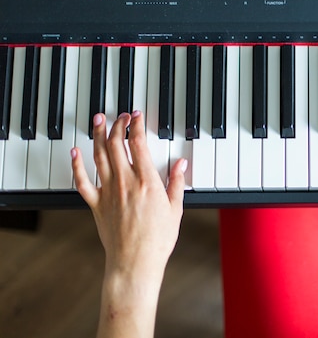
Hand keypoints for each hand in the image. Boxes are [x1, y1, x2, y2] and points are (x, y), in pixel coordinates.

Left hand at [71, 111, 186, 279]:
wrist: (135, 262)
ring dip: (97, 134)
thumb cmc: (157, 240)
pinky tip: (75, 152)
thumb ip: (177, 183)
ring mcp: (108, 192)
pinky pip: (82, 180)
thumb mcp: (175, 209)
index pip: (138, 144)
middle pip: (115, 144)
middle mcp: (125, 182)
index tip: (136, 116)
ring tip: (98, 120)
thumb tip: (181, 165)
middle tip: (120, 116)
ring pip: (98, 155)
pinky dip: (76, 164)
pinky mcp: (96, 204)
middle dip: (117, 125)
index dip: (136, 125)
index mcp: (147, 182)